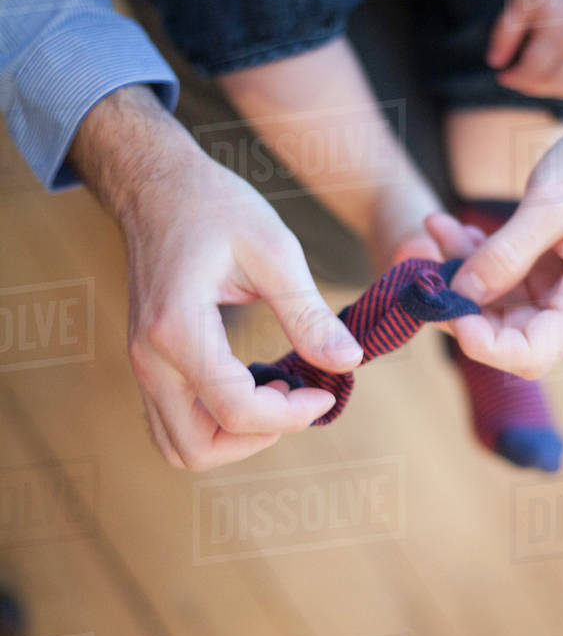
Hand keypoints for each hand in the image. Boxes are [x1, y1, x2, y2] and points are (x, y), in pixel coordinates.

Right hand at [69, 85, 363, 470]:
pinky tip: (254, 387)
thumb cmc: (215, 206)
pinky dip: (215, 424)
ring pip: (179, 446)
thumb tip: (347, 362)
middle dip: (258, 438)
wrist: (159, 186)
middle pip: (196, 449)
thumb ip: (308, 313)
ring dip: (233, 439)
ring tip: (277, 398)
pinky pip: (174, 422)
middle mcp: (150, 357)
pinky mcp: (149, 363)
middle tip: (298, 399)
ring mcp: (143, 364)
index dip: (290, 416)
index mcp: (178, 329)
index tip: (326, 391)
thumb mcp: (274, 249)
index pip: (235, 410)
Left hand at [424, 106, 562, 376]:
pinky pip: (509, 279)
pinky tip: (449, 227)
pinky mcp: (557, 272)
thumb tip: (460, 295)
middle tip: (421, 268)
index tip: (444, 308)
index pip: (533, 355)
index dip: (482, 344)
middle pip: (511, 335)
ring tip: (435, 229)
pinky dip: (478, 257)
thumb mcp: (552, 201)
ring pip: (503, 305)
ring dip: (463, 274)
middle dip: (462, 306)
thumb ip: (506, 253)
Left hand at [487, 0, 562, 98]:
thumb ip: (505, 33)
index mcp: (558, 38)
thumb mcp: (520, 4)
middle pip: (551, 84)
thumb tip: (495, 63)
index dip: (513, 79)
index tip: (502, 75)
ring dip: (548, 90)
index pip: (532, 74)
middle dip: (528, 86)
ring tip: (533, 80)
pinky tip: (556, 79)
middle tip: (515, 78)